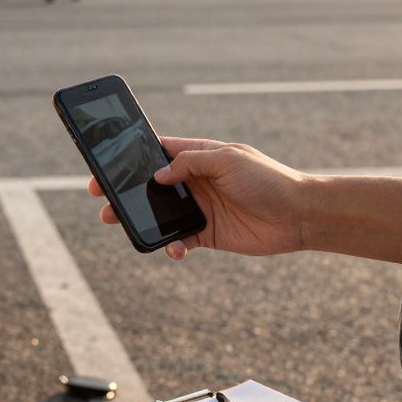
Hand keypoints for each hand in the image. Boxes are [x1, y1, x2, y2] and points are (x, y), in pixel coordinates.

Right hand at [88, 137, 310, 260]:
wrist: (299, 215)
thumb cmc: (267, 179)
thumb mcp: (228, 159)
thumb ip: (191, 162)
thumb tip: (159, 174)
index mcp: (199, 156)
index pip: (158, 152)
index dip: (131, 158)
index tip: (105, 164)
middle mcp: (196, 181)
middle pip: (151, 185)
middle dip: (125, 191)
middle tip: (101, 198)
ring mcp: (200, 208)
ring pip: (159, 214)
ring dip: (139, 219)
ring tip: (120, 223)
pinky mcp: (207, 234)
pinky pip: (179, 240)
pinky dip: (170, 246)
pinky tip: (173, 250)